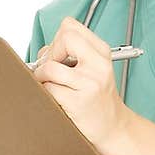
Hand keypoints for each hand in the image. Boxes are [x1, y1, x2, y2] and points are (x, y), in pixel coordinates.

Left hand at [30, 16, 130, 154]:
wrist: (114, 128)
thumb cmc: (98, 99)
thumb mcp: (94, 70)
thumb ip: (71, 55)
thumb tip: (43, 52)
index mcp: (102, 53)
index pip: (70, 26)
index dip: (57, 39)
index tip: (58, 55)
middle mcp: (98, 65)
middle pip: (64, 38)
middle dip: (49, 53)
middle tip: (50, 70)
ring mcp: (89, 84)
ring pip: (50, 67)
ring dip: (41, 76)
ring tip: (48, 84)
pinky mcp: (78, 102)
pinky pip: (49, 89)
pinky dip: (45, 92)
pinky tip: (54, 98)